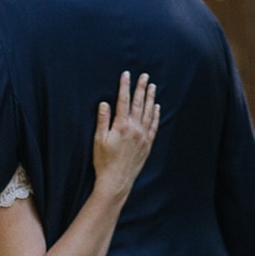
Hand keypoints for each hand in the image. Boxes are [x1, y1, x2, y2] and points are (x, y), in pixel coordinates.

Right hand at [91, 72, 159, 196]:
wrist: (116, 180)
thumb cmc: (104, 160)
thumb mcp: (98, 139)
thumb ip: (102, 120)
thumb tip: (104, 103)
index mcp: (121, 126)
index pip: (123, 101)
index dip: (125, 86)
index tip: (126, 75)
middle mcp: (134, 129)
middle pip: (138, 104)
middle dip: (141, 88)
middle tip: (144, 76)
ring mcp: (143, 136)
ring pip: (148, 112)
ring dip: (150, 98)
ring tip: (152, 86)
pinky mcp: (147, 144)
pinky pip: (153, 126)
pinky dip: (155, 115)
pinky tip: (156, 107)